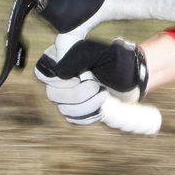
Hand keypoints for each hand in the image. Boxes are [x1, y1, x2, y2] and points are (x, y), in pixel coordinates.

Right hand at [34, 39, 148, 126]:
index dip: (57, 79)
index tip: (79, 77)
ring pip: (64, 109)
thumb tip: (59, 71)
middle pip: (52, 94)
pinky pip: (74, 119)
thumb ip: (79, 58)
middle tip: (96, 86)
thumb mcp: (101, 54)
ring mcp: (66, 97)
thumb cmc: (116, 61)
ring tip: (104, 96)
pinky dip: (90, 115)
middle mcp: (60, 79)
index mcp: (60, 60)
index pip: (42, 72)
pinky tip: (102, 107)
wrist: (131, 77)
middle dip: (77, 94)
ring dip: (87, 106)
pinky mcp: (76, 111)